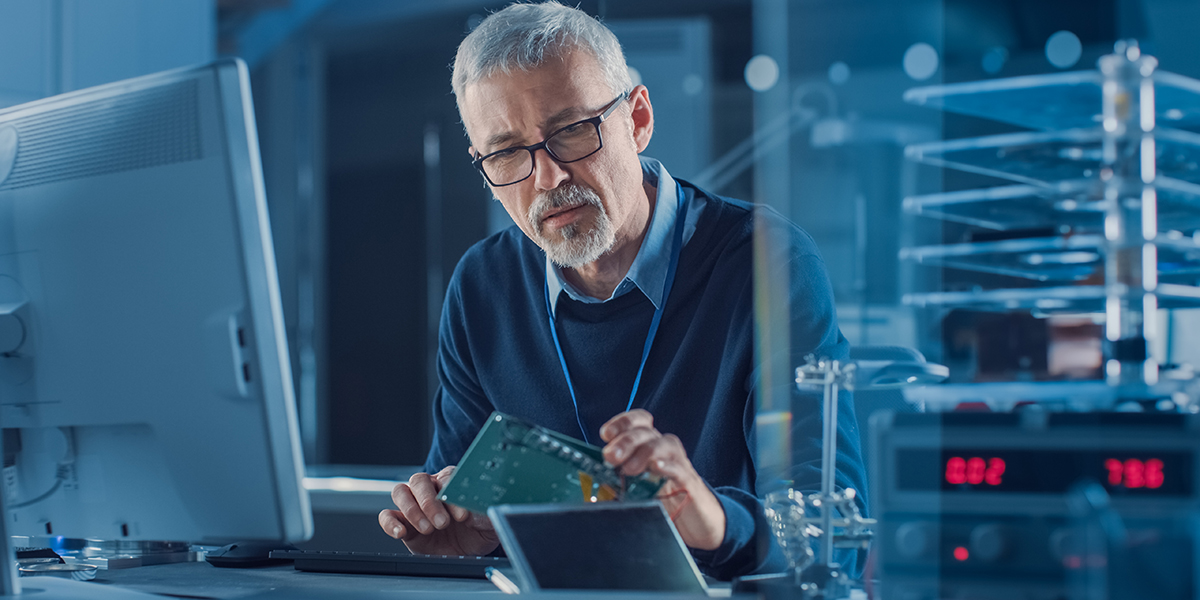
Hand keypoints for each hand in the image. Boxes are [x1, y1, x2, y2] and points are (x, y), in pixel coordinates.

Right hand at [378, 466, 499, 555]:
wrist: (468, 552)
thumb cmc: (478, 530)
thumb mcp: (488, 524)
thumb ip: (482, 515)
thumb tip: (470, 512)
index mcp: (451, 481)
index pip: (446, 478)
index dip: (451, 494)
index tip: (462, 515)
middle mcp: (430, 488)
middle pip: (419, 481)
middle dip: (429, 502)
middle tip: (442, 523)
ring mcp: (414, 505)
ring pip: (400, 492)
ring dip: (412, 510)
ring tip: (428, 529)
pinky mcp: (403, 523)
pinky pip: (387, 516)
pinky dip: (390, 523)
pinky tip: (400, 533)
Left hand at [600, 409, 725, 550]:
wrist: (696, 520)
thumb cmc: (662, 499)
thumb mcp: (634, 489)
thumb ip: (614, 484)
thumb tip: (586, 488)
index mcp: (647, 445)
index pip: (637, 422)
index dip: (621, 423)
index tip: (606, 434)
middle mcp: (662, 448)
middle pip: (645, 432)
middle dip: (625, 441)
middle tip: (611, 456)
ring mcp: (677, 462)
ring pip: (662, 444)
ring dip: (643, 453)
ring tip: (629, 469)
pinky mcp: (688, 481)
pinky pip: (678, 467)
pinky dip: (667, 465)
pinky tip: (655, 468)